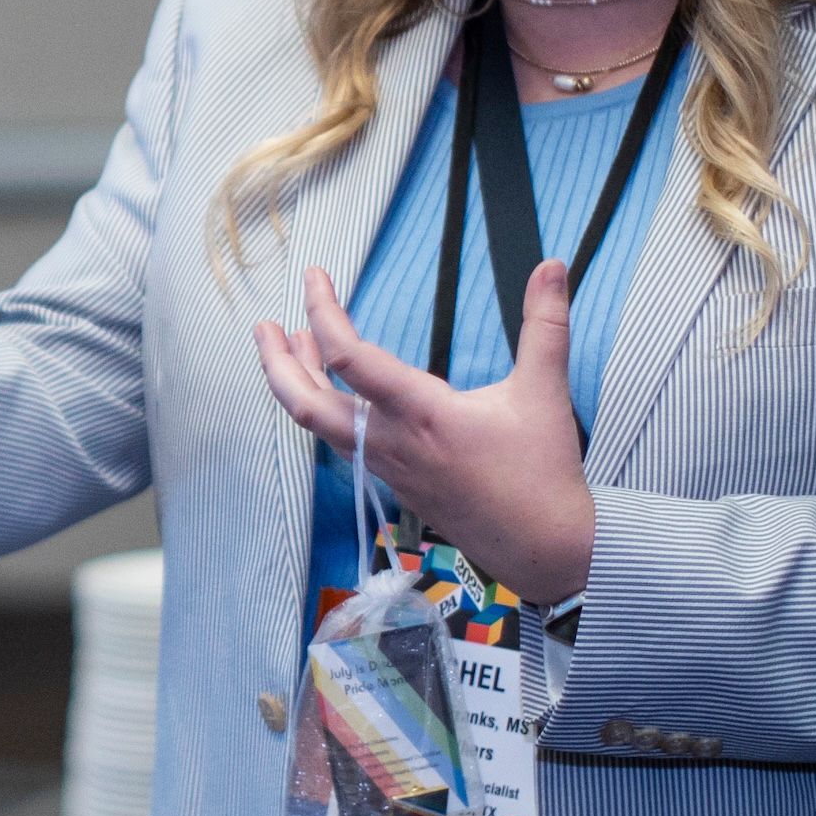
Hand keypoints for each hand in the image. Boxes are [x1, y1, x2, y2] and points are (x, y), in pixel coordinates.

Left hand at [254, 260, 595, 604]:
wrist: (542, 550)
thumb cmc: (541, 475)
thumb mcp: (544, 390)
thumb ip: (546, 322)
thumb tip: (552, 265)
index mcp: (423, 414)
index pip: (350, 359)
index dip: (323, 313)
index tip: (315, 278)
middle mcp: (394, 443)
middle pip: (307, 406)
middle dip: (277, 364)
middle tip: (262, 327)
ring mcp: (390, 467)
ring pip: (321, 427)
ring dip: (298, 385)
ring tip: (290, 345)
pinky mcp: (396, 483)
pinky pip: (343, 444)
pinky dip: (325, 410)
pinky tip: (333, 393)